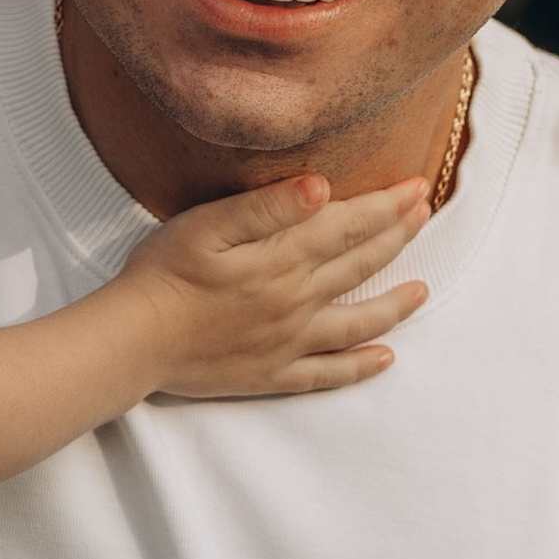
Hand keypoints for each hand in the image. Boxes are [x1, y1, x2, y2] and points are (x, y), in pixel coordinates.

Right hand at [116, 176, 432, 395]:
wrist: (134, 340)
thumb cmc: (162, 274)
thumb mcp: (206, 224)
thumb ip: (267, 206)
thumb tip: (322, 185)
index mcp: (282, 259)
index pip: (347, 226)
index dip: (385, 206)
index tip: (415, 187)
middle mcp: (297, 301)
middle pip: (359, 265)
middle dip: (397, 237)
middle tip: (425, 215)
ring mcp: (289, 342)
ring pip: (358, 322)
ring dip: (394, 305)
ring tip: (422, 291)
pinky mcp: (273, 373)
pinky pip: (328, 372)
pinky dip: (360, 366)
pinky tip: (384, 359)